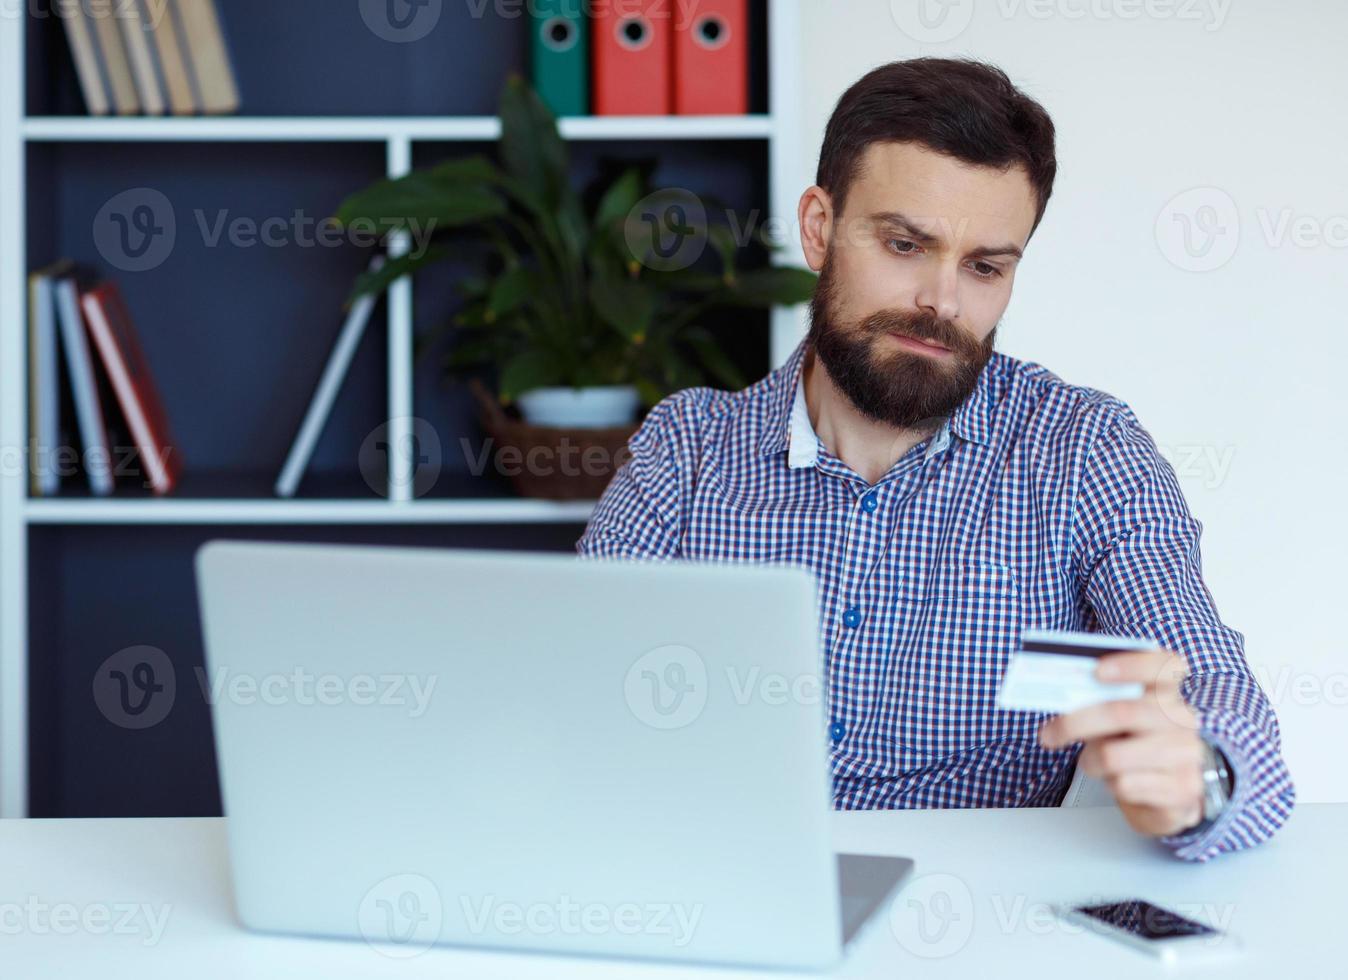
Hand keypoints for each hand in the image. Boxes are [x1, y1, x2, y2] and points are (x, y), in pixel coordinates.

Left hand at [1038, 648, 1206, 836]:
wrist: (1166, 790)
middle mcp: (1181, 719)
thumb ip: (1098, 699)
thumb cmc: (1132, 743)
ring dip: (1090, 761)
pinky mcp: (1182, 789)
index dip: (1131, 665)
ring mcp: (1186, 754)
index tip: (1095, 671)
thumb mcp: (1117, 716)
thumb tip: (1058, 690)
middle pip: (1123, 712)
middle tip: (1048, 734)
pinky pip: (1125, 785)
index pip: (1163, 666)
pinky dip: (1110, 784)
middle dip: (1075, 723)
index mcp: (1167, 691)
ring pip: (1114, 755)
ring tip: (1090, 762)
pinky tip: (1119, 780)